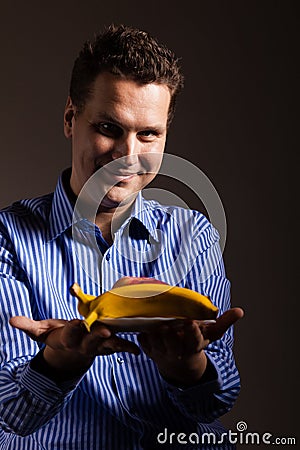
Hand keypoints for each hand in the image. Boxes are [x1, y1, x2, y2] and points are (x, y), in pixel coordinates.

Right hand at [9, 316, 139, 375]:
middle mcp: (83, 344)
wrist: (69, 353)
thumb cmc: (57, 336)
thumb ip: (28, 326)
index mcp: (68, 338)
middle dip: (97, 336)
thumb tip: (11, 320)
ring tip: (127, 344)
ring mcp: (96, 346)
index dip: (74, 328)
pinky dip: (128, 347)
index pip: (70, 332)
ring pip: (106, 345)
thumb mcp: (41, 331)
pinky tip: (137, 349)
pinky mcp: (106, 346)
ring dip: (116, 343)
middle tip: (105, 330)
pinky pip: (118, 347)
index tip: (78, 322)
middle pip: (90, 340)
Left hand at [138, 307, 243, 386]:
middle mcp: (177, 350)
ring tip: (152, 322)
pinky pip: (144, 343)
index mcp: (193, 346)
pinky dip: (143, 336)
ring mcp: (162, 352)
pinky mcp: (150, 351)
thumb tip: (240, 312)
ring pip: (156, 343)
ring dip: (154, 334)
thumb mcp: (211, 335)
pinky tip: (142, 327)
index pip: (194, 339)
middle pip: (172, 343)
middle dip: (170, 334)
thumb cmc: (195, 342)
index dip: (192, 332)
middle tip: (166, 323)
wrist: (179, 363)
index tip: (190, 322)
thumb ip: (224, 322)